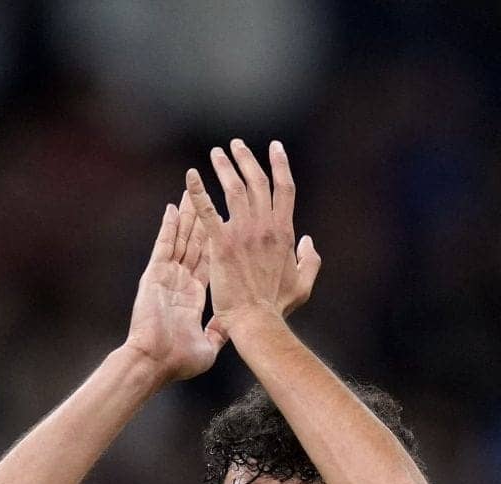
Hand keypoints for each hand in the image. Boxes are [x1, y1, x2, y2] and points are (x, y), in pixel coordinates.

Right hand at [124, 192, 223, 382]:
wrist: (154, 363)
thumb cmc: (177, 361)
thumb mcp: (208, 344)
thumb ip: (219, 331)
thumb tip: (232, 325)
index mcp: (193, 297)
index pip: (209, 262)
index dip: (217, 243)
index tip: (225, 225)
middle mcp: (180, 282)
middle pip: (195, 244)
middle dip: (202, 220)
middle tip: (209, 197)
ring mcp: (166, 276)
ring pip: (181, 239)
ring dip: (188, 215)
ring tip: (193, 192)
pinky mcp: (155, 274)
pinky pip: (164, 244)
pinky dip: (169, 225)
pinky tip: (173, 207)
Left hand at [185, 139, 321, 339]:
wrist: (256, 321)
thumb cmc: (277, 306)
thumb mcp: (304, 283)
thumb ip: (310, 260)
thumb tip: (309, 241)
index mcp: (285, 232)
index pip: (284, 188)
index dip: (280, 164)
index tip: (274, 147)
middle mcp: (265, 227)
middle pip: (258, 181)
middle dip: (247, 159)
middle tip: (236, 145)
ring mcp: (243, 233)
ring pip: (235, 188)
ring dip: (225, 167)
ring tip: (216, 153)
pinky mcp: (221, 243)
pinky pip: (207, 210)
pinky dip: (198, 190)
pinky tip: (190, 175)